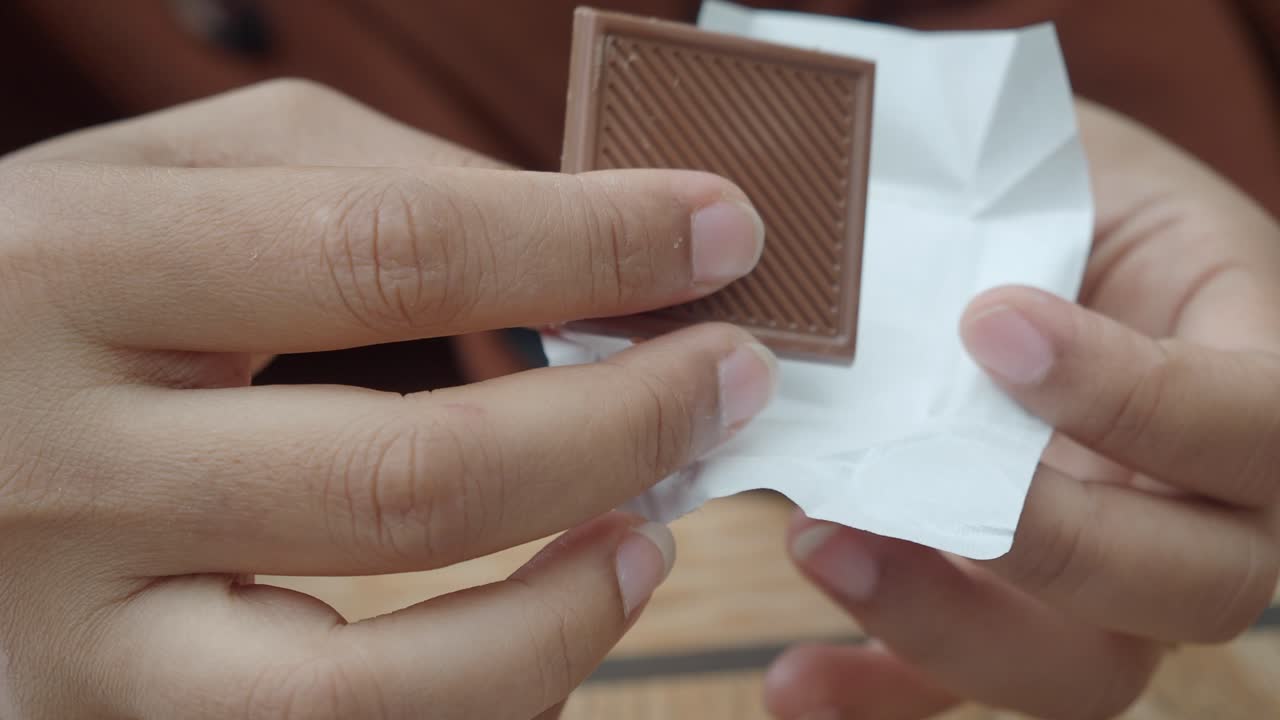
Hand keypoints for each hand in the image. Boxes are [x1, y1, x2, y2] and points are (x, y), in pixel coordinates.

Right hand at [0, 79, 775, 718]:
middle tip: (732, 379)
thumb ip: (373, 176)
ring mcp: (80, 639)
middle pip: (414, 481)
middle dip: (622, 428)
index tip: (720, 232)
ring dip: (568, 616)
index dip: (589, 245)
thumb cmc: (47, 280)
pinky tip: (548, 617)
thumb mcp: (173, 172)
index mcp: (74, 276)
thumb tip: (589, 239)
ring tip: (653, 531)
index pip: (393, 257)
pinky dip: (493, 698)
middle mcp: (66, 475)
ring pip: (378, 689)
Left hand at [765, 100, 1279, 718]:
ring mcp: (1113, 574)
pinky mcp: (1016, 607)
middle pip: (1195, 586)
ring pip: (1083, 666)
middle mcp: (1207, 505)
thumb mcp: (1068, 179)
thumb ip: (1028, 233)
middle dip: (1048, 543)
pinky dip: (880, 688)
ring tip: (815, 545)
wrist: (1018, 226)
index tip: (991, 326)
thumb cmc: (1053, 190)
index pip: (1255, 426)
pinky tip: (796, 681)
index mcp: (1252, 374)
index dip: (1136, 398)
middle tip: (898, 478)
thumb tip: (901, 277)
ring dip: (947, 627)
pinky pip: (965, 685)